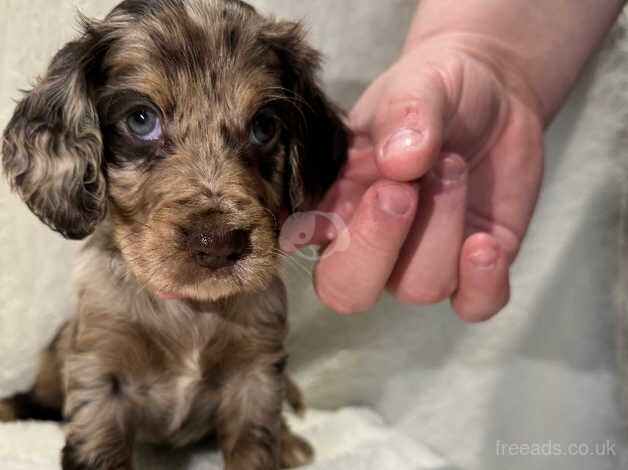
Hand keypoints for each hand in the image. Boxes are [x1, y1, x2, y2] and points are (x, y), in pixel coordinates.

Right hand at [300, 34, 543, 320]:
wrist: (494, 90)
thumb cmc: (436, 88)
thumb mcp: (417, 84)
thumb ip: (404, 114)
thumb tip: (400, 163)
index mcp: (334, 199)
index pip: (299, 243)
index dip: (313, 234)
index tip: (352, 187)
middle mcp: (369, 241)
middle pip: (348, 290)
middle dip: (374, 246)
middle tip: (404, 190)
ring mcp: (421, 260)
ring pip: (419, 287)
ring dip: (441, 229)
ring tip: (453, 167)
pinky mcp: (474, 269)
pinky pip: (474, 305)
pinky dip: (482, 284)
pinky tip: (487, 244)